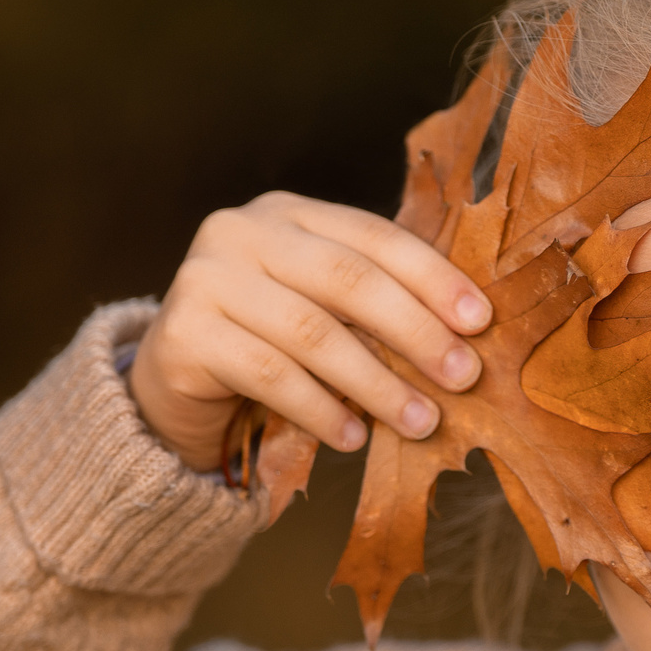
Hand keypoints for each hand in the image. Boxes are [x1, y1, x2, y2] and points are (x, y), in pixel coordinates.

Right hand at [128, 191, 492, 471]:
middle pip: (347, 280)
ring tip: (420, 421)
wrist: (171, 380)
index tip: (480, 321)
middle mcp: (242, 232)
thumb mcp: (320, 307)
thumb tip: (466, 339)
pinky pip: (269, 376)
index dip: (432, 277)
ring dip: (376, 384)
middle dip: (414, 331)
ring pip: (311, 333)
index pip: (373, 237)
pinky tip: (352, 437)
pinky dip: (320, 410)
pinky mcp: (184, 335)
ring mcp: (206, 279)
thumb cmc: (266, 341)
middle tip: (463, 377)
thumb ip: (373, 306)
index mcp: (289, 213)